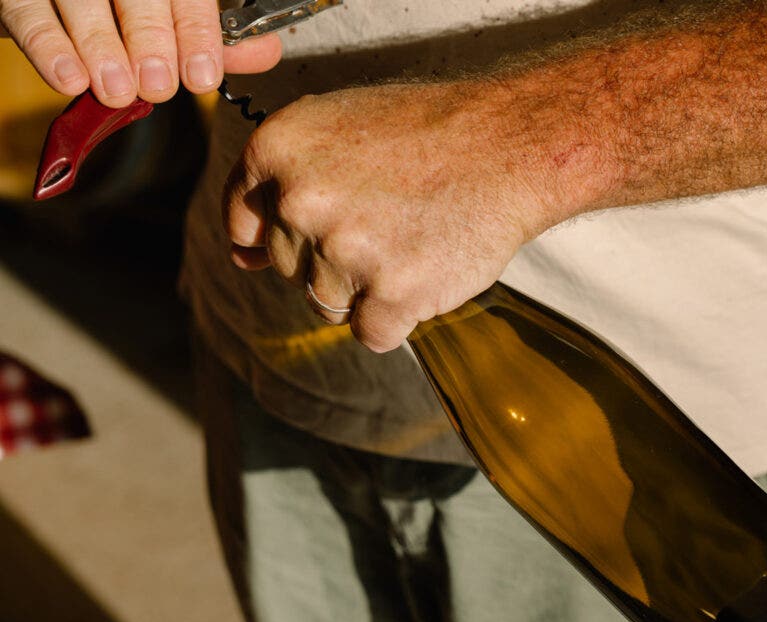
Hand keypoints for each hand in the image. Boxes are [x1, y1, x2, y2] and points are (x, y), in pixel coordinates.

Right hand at [0, 0, 281, 106]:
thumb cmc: (119, 8)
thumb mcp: (167, 11)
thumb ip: (209, 31)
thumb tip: (263, 51)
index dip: (195, 31)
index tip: (201, 77)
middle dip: (149, 39)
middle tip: (157, 86)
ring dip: (99, 45)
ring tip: (116, 90)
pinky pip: (25, 9)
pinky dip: (48, 45)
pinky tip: (69, 80)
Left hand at [223, 83, 569, 352]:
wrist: (509, 146)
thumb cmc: (430, 132)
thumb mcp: (338, 126)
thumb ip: (283, 181)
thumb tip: (243, 258)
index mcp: (276, 150)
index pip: (243, 224)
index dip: (286, 232)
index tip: (323, 227)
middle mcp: (299, 202)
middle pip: (291, 270)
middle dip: (334, 258)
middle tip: (390, 221)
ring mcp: (344, 253)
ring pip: (329, 306)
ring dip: (369, 289)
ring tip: (413, 241)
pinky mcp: (392, 296)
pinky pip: (373, 334)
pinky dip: (400, 317)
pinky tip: (427, 272)